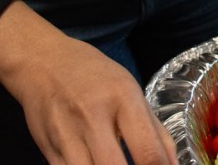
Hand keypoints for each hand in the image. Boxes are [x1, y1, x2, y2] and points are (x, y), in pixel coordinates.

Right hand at [0, 0, 175, 164]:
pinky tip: (96, 164)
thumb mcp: (133, 93)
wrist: (43, 62)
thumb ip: (155, 131)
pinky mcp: (47, 149)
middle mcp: (93, 117)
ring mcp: (66, 135)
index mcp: (123, 99)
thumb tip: (173, 164)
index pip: (148, 151)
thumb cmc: (96, 77)